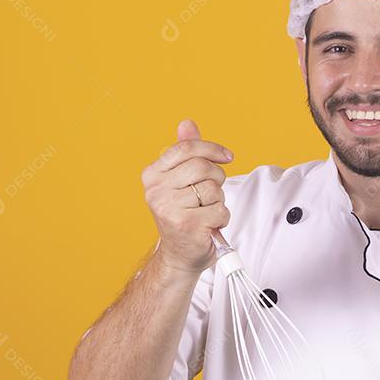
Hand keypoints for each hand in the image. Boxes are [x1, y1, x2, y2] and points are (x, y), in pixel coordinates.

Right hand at [142, 119, 232, 273]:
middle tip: (211, 193)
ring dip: (218, 201)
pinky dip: (221, 218)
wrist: (179, 256)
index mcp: (152, 175)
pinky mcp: (186, 224)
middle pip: (202, 166)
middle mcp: (156, 190)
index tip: (227, 156)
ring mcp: (169, 208)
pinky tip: (208, 225)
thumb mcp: (181, 181)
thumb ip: (186, 154)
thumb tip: (187, 124)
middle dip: (216, 178)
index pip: (186, 148)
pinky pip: (219, 209)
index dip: (212, 149)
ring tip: (206, 212)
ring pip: (212, 189)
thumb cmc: (183, 217)